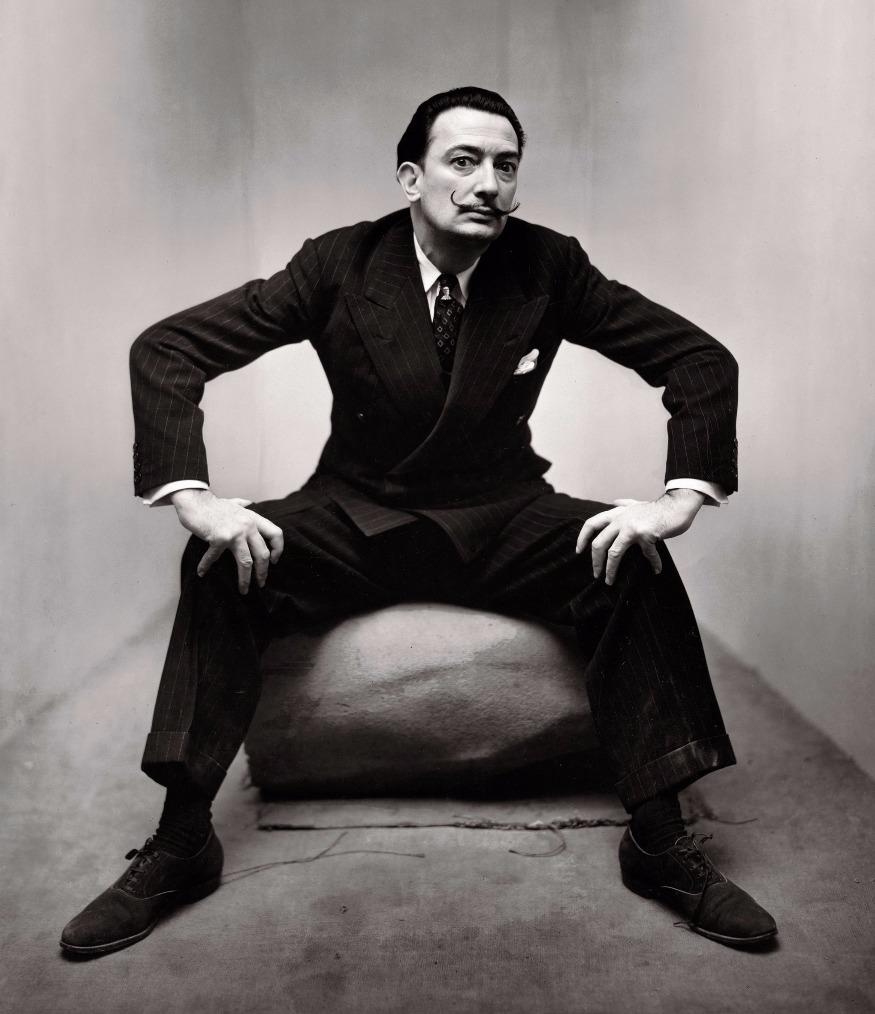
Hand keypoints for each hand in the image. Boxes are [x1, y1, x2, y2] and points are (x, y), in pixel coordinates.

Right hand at [170, 489, 283, 593]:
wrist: (195, 500)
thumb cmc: (212, 504)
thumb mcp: (233, 502)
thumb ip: (243, 504)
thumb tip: (250, 502)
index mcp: (253, 519)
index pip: (276, 534)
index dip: (278, 549)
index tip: (274, 561)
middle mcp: (248, 526)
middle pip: (263, 554)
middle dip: (263, 572)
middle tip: (261, 583)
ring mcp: (235, 533)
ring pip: (246, 562)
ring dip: (245, 580)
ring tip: (244, 590)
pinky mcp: (220, 538)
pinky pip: (214, 557)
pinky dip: (206, 565)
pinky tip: (201, 571)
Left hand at [575, 489, 704, 585]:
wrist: (677, 504)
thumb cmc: (658, 508)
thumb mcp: (636, 503)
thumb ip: (624, 503)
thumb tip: (614, 501)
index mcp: (617, 513)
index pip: (592, 524)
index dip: (583, 538)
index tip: (578, 551)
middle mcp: (621, 519)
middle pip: (599, 543)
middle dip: (595, 561)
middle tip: (595, 573)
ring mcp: (632, 527)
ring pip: (614, 552)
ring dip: (610, 569)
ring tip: (610, 581)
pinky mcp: (645, 534)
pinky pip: (647, 554)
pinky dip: (653, 563)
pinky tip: (656, 569)